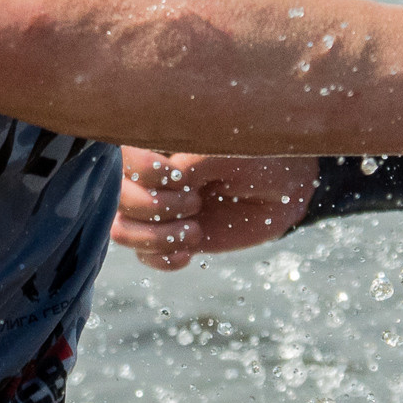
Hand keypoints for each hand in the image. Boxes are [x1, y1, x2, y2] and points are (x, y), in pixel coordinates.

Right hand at [113, 150, 318, 271]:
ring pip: (122, 229)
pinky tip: (189, 253)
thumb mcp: (230, 152)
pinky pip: (144, 256)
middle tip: (196, 203)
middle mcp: (151, 175)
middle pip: (117, 197)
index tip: (178, 176)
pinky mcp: (170, 235)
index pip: (122, 157)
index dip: (143, 173)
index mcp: (160, 142)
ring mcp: (157, 207)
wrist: (285, 188)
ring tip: (194, 232)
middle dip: (154, 208)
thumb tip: (165, 181)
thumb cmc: (260, 157)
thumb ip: (193, 161)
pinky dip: (163, 259)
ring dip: (155, 238)